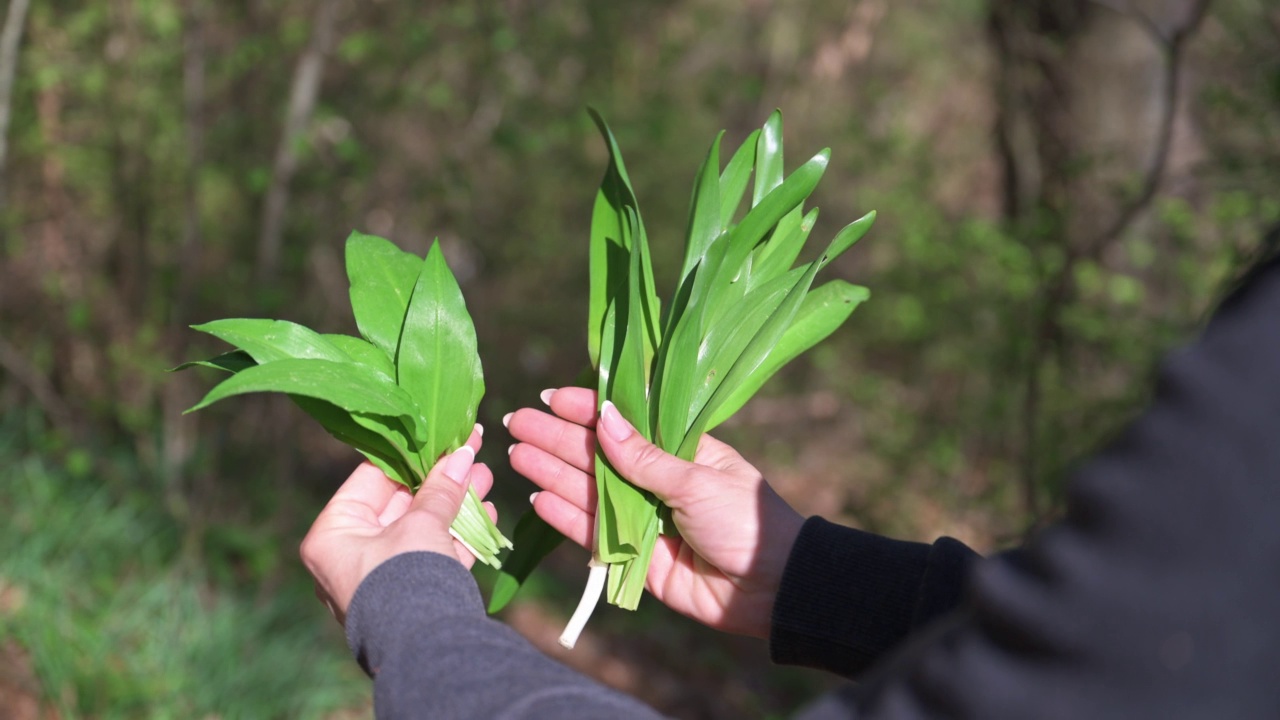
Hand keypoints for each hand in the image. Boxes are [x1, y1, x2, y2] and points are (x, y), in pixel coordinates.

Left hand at [299, 427, 494, 624]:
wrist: (425, 648)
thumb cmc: (405, 577)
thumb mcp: (422, 524)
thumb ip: (441, 488)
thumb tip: (462, 453)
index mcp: (333, 534)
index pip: (370, 479)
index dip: (410, 455)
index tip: (439, 436)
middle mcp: (349, 555)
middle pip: (400, 503)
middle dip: (441, 480)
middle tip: (471, 453)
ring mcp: (380, 577)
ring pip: (420, 529)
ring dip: (455, 504)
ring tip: (485, 478)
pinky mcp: (408, 595)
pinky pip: (431, 555)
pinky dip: (457, 536)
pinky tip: (486, 513)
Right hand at [506, 388, 803, 638]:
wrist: (769, 586)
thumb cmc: (744, 520)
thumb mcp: (695, 480)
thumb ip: (643, 456)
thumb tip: (602, 417)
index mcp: (679, 449)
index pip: (625, 422)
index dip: (587, 409)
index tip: (551, 398)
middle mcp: (654, 479)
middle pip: (596, 455)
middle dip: (557, 438)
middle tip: (516, 421)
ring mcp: (642, 517)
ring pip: (588, 490)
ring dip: (552, 472)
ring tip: (516, 455)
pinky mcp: (633, 555)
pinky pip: (593, 532)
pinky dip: (565, 517)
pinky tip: (538, 498)